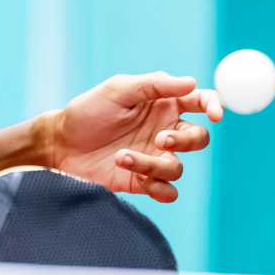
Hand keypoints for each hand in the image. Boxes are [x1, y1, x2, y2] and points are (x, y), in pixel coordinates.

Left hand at [47, 72, 222, 202]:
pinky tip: (133, 175)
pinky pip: (168, 191)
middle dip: (186, 141)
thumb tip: (192, 82)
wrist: (60, 144)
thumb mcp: (118, 89)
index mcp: (163, 105)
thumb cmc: (88, 111)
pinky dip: (158, 187)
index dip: (214, 106)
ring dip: (154, 165)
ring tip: (122, 156)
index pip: (200, 102)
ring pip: (178, 167)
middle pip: (199, 139)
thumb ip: (155, 85)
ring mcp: (154, 158)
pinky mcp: (143, 181)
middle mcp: (164, 131)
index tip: (214, 114)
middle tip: (160, 140)